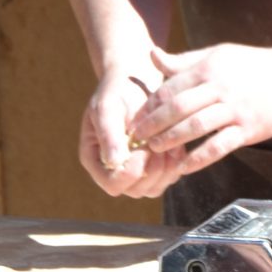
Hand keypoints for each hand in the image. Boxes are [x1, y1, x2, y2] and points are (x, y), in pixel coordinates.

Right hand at [80, 58, 193, 199]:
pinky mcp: (153, 165)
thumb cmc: (116, 91)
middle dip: (152, 171)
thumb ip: (108, 132)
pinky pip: (167, 178)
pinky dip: (174, 164)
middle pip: (135, 190)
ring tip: (170, 145)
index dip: (130, 173)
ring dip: (166, 169)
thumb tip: (113, 161)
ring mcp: (134, 170)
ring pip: (153, 188)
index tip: (144, 150)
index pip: (113, 184)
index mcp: (95, 159)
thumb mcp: (108, 106)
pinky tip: (176, 145)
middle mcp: (113, 170)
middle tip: (161, 147)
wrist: (134, 81)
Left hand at [128, 43, 271, 177]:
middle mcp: (219, 87)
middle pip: (178, 107)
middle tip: (137, 138)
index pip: (170, 88)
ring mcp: (234, 109)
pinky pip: (219, 146)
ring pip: (196, 126)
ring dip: (171, 141)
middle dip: (153, 125)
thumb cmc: (252, 64)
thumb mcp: (217, 55)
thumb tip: (151, 55)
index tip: (134, 119)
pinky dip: (199, 158)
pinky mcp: (248, 128)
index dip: (149, 106)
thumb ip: (183, 61)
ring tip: (155, 152)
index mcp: (208, 68)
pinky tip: (184, 167)